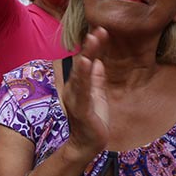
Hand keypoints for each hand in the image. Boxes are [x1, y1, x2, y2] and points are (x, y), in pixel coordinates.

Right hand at [61, 28, 108, 158]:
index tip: (101, 31)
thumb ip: (96, 79)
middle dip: (90, 47)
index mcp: (80, 85)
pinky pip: (83, 91)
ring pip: (81, 75)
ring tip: (91, 41)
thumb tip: (98, 62)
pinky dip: (83, 77)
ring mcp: (76, 99)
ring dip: (86, 56)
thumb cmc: (93, 120)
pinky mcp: (81, 109)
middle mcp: (74, 89)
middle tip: (97, 31)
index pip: (87, 62)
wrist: (88, 144)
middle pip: (82, 64)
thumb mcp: (98, 95)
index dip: (94, 47)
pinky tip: (85, 64)